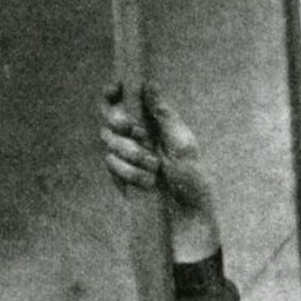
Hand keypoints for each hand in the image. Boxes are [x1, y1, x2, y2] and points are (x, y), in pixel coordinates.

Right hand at [101, 82, 220, 260]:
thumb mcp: (182, 143)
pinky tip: (147, 182)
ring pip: (109, 141)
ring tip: (154, 168)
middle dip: (117, 121)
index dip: (115, 92)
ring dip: (132, 153)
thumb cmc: (191, 177)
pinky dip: (129, 171)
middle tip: (131, 128)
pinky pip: (111, 163)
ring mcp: (125, 155)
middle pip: (109, 117)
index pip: (126, 100)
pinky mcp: (118, 174)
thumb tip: (149, 85)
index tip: (115, 88)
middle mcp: (136, 136)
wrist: (184, 215)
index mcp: (153, 123)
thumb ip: (164, 115)